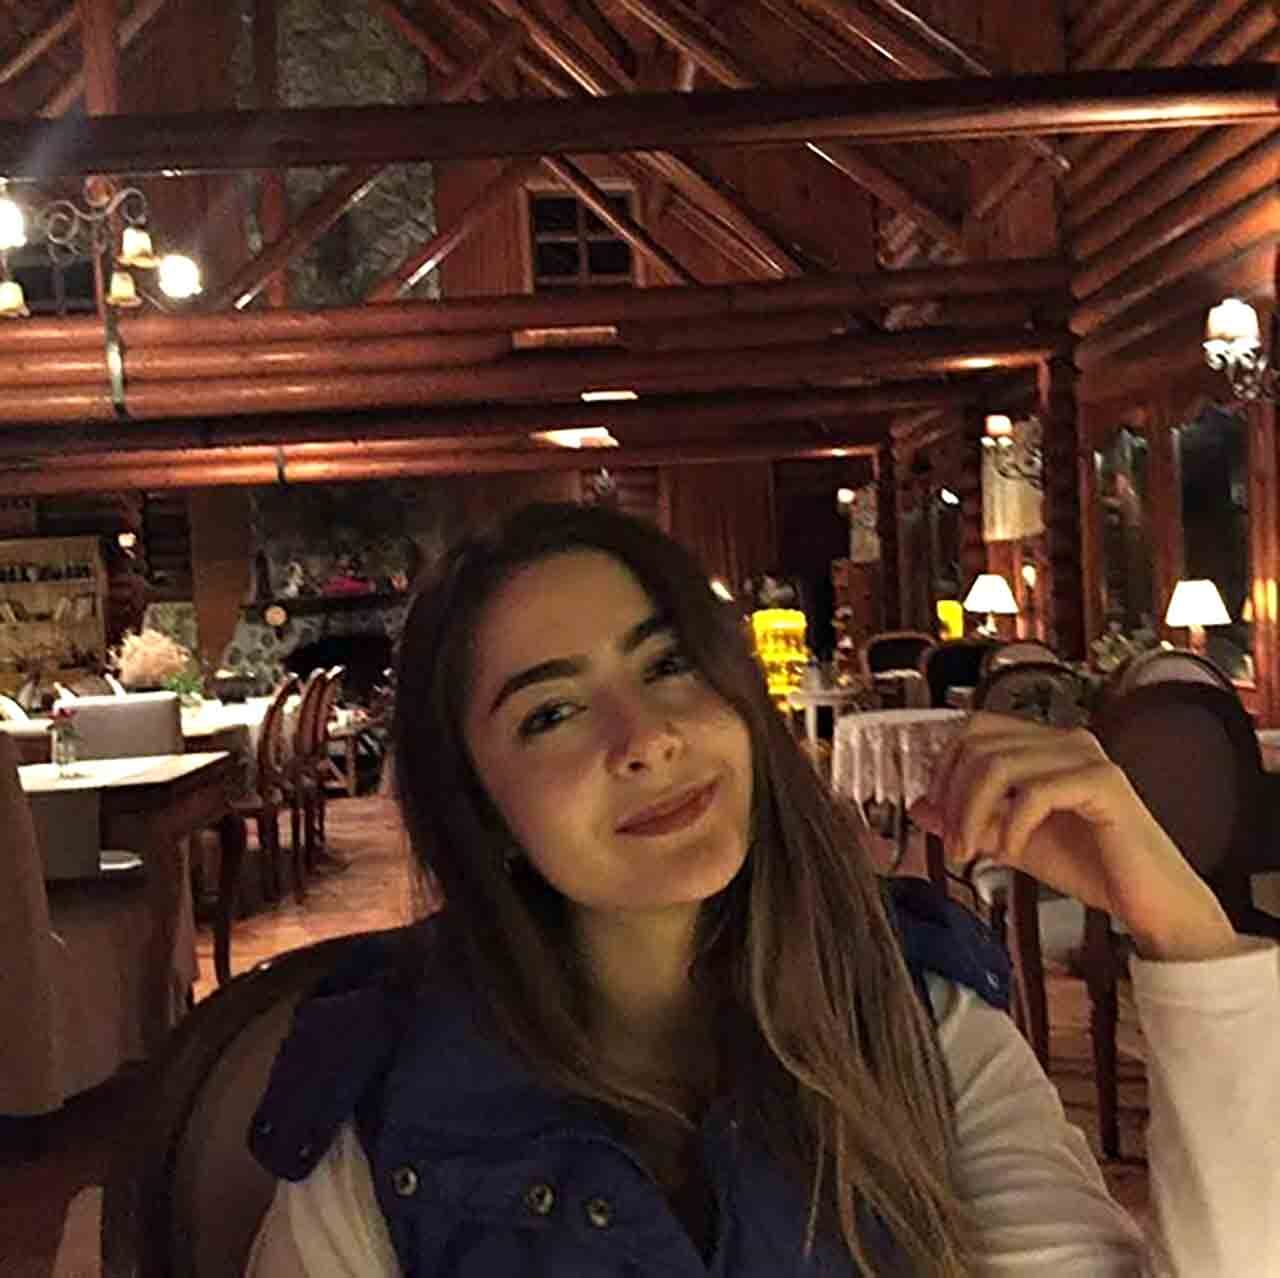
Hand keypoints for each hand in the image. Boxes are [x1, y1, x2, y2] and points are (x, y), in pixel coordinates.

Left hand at [910, 712, 1242, 961]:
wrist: (1147, 902)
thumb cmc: (1089, 866)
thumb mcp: (1009, 840)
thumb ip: (968, 819)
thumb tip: (920, 805)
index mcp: (1045, 745)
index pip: (975, 728)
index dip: (944, 766)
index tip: (935, 808)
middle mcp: (1066, 741)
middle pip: (979, 744)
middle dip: (953, 796)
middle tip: (953, 843)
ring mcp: (1087, 758)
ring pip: (999, 766)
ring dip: (973, 815)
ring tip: (973, 853)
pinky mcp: (1104, 784)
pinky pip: (1036, 793)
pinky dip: (1012, 826)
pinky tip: (1011, 853)